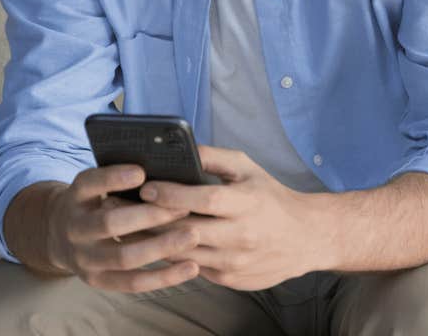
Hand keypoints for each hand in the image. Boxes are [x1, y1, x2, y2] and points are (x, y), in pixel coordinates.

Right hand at [46, 164, 200, 292]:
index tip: (142, 172)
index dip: (114, 178)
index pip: (91, 183)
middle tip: (184, 207)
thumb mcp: (95, 183)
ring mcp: (84, 258)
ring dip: (161, 247)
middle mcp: (76, 228)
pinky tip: (191, 266)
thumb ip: (119, 176)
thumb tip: (163, 165)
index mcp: (76, 196)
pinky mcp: (98, 281)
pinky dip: (163, 277)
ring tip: (193, 235)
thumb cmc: (94, 200)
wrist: (58, 235)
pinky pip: (133, 283)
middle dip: (149, 215)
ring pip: (124, 257)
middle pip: (111, 223)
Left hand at [139, 146, 321, 290]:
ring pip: (184, 254)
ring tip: (129, 226)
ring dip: (154, 241)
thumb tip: (181, 147)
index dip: (172, 194)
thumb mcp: (247, 168)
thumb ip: (214, 157)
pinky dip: (172, 256)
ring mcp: (234, 261)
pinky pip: (192, 267)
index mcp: (246, 203)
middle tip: (124, 208)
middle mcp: (240, 235)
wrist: (304, 237)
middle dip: (151, 220)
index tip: (146, 187)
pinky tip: (154, 244)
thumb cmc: (270, 197)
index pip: (203, 199)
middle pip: (186, 231)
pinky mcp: (228, 279)